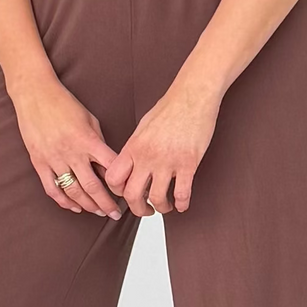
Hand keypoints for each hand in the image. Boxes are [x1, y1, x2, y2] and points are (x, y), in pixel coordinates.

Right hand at [10, 73, 124, 217]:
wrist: (35, 94)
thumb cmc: (64, 104)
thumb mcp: (90, 120)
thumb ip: (98, 143)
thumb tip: (108, 166)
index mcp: (88, 140)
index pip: (110, 168)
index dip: (121, 184)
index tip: (128, 192)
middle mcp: (72, 152)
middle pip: (92, 186)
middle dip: (106, 203)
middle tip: (116, 213)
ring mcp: (54, 159)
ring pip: (73, 191)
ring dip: (87, 205)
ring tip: (98, 212)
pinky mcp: (39, 162)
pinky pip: (52, 188)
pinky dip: (64, 201)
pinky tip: (74, 207)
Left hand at [102, 79, 218, 215]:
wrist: (193, 96)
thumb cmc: (169, 108)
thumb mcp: (143, 127)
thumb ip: (135, 148)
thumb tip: (131, 164)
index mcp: (133, 147)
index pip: (113, 179)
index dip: (117, 192)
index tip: (126, 194)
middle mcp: (147, 157)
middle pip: (132, 195)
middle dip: (138, 209)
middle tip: (145, 210)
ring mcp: (168, 161)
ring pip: (158, 198)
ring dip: (161, 208)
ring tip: (166, 206)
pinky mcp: (188, 163)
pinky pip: (183, 193)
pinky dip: (182, 204)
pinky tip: (182, 204)